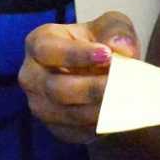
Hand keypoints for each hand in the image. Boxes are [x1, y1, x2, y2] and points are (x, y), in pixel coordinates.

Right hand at [18, 11, 140, 143]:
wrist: (101, 74)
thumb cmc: (101, 44)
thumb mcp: (111, 26)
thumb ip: (117, 31)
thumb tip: (122, 48)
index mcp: (39, 43)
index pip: (49, 51)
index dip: (77, 54)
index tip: (107, 54)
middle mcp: (31, 76)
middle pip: (56, 88)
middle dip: (92, 88)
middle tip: (122, 85)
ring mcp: (40, 105)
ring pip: (69, 114)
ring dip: (100, 109)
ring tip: (127, 100)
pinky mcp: (56, 128)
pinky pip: (78, 132)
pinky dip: (101, 125)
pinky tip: (121, 113)